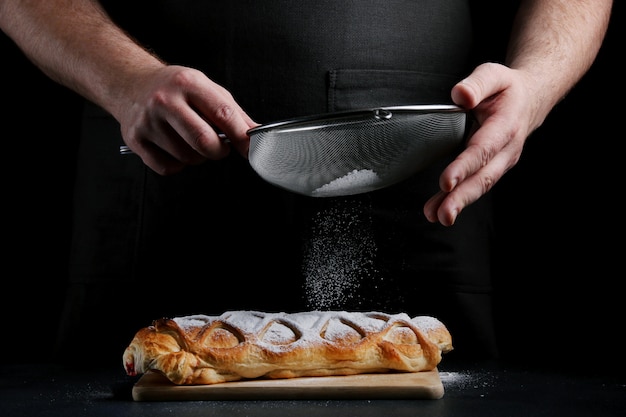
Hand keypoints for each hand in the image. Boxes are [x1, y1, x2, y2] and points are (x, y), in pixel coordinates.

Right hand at [118, 65, 257, 174]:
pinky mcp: (135, 139)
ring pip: (188, 158)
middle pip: (204, 142)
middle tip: (219, 146)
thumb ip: (233, 112)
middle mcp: (165, 100)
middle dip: (219, 151)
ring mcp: (148, 121)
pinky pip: (168, 167)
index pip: (222, 114)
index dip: (241, 136)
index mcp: (188, 83)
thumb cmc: (174, 88)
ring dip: (197, 157)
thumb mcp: (206, 88)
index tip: (251, 149)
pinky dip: (177, 164)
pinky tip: (174, 147)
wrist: (130, 83)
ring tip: (190, 139)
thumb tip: (255, 135)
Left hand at [423, 62, 541, 225]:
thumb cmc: (508, 89)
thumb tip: (461, 94)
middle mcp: (506, 149)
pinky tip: (438, 210)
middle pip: (483, 177)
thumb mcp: (493, 75)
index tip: (447, 181)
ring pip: (480, 186)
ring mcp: (501, 162)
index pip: (482, 150)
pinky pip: (476, 186)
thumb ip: (476, 84)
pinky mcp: (493, 168)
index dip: (464, 167)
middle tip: (443, 214)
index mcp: (505, 126)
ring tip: (438, 216)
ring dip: (458, 203)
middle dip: (462, 197)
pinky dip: (458, 199)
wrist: (531, 100)